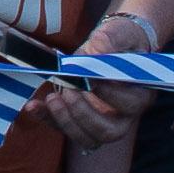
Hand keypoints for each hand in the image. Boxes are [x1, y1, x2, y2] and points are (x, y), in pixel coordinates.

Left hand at [23, 7, 166, 150]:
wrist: (107, 47)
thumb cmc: (119, 41)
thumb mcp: (118, 33)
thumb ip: (110, 40)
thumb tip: (98, 52)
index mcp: (139, 94)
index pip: (130, 104)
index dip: (110, 95)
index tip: (92, 78)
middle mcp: (123, 116)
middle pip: (109, 132)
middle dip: (85, 114)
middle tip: (70, 91)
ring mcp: (101, 122)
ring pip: (88, 139)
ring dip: (67, 122)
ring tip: (52, 99)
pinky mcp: (79, 121)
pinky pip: (63, 128)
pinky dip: (47, 119)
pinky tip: (33, 106)